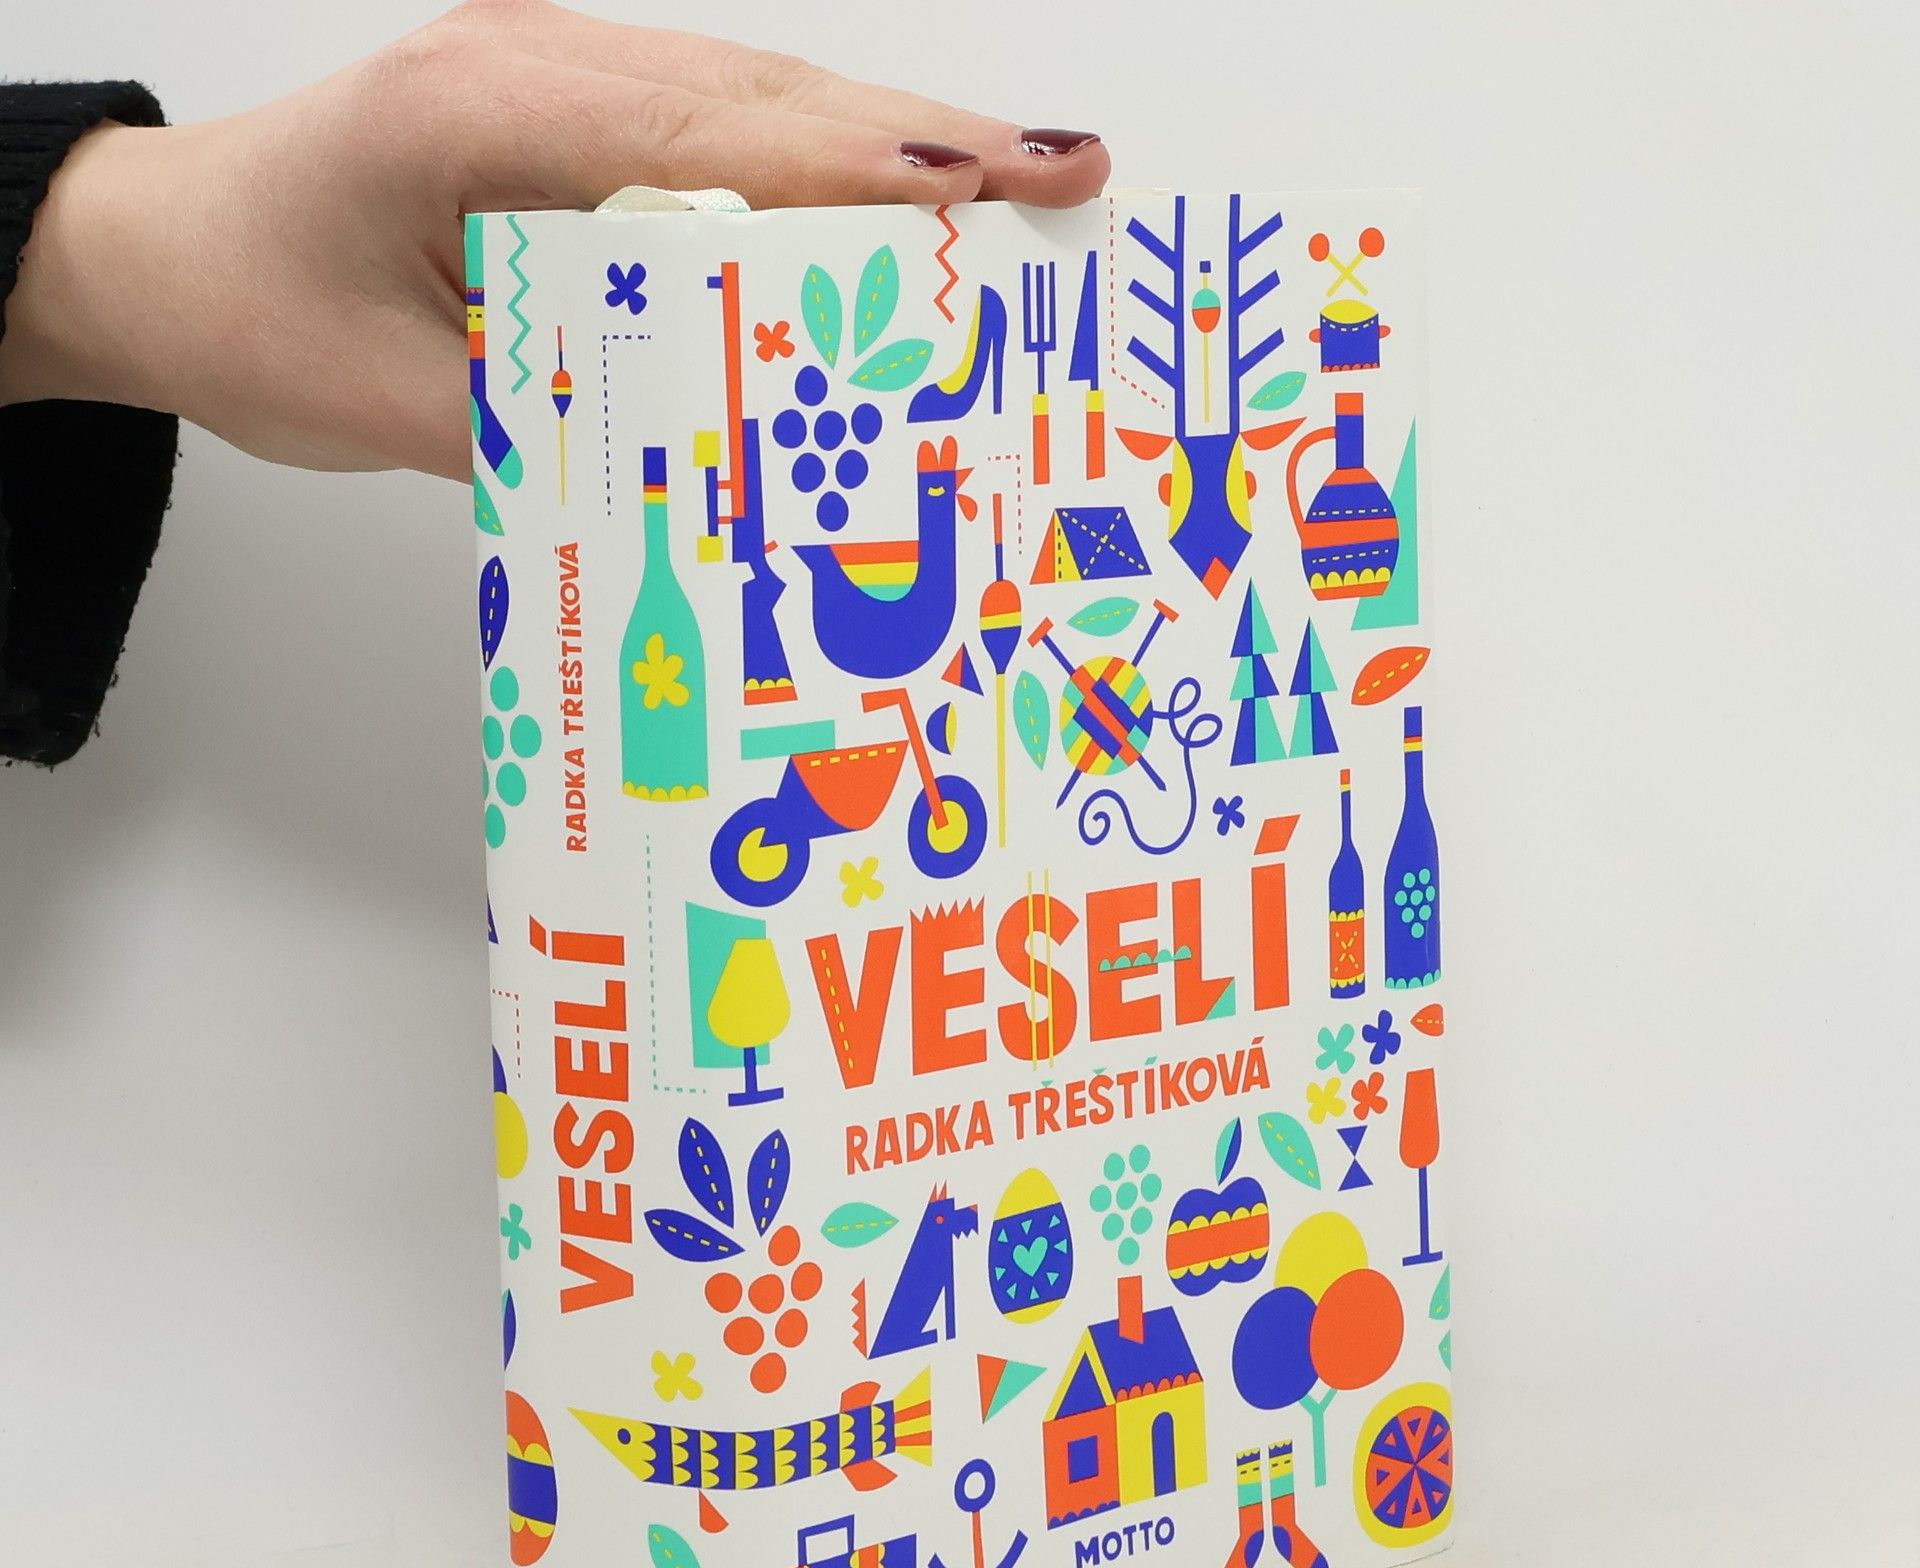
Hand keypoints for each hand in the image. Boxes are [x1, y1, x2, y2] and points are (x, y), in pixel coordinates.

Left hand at [0, 0, 1108, 478]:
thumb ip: (553, 423)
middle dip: (926, 137)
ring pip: (760, 98)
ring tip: (1023, 185)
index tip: (979, 188)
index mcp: (477, 112)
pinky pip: (721, 131)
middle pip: (766, 92)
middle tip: (1067, 173)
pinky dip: (822, 167)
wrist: (167, 257)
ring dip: (893, 144)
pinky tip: (900, 199)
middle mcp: (532, 67)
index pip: (703, 133)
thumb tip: (707, 463)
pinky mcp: (572, 119)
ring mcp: (556, 79)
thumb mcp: (385, 403)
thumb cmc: (249, 310)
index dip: (853, 163)